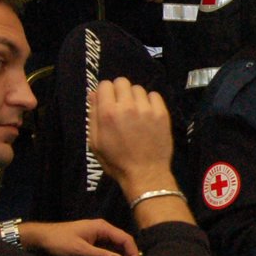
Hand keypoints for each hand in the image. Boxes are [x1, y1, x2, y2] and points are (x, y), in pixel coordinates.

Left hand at [20, 219, 141, 255]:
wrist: (42, 238)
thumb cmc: (60, 241)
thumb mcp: (80, 249)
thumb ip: (100, 255)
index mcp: (103, 228)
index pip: (125, 239)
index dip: (133, 254)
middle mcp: (104, 231)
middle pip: (123, 247)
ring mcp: (99, 238)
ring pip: (116, 252)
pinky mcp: (94, 245)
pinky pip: (108, 254)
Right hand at [88, 77, 174, 193]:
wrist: (145, 173)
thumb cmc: (116, 161)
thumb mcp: (95, 142)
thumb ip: (93, 115)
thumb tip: (94, 93)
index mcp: (108, 113)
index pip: (105, 84)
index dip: (105, 92)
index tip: (108, 102)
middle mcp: (127, 106)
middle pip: (122, 82)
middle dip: (119, 91)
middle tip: (121, 106)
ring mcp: (146, 109)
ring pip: (138, 88)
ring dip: (134, 97)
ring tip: (135, 113)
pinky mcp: (162, 113)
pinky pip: (154, 95)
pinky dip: (150, 101)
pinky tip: (147, 114)